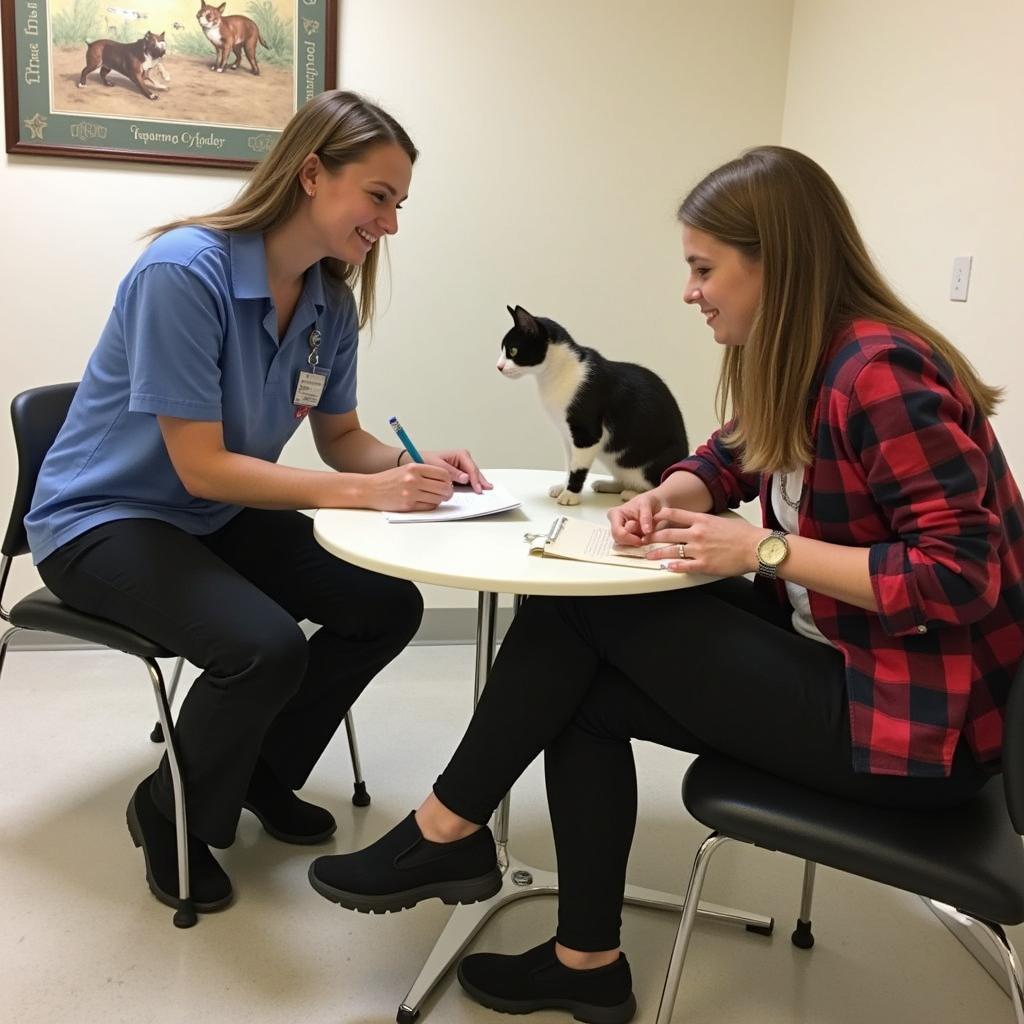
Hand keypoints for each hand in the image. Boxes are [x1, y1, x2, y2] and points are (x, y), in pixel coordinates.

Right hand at [364, 462, 454, 511]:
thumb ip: (424, 473)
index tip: (447, 482)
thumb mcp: (406, 469)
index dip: (448, 480)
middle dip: (448, 492)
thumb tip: (445, 481)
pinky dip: (431, 505)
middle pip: (443, 487)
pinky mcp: (408, 505)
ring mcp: (411, 493)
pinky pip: (429, 507)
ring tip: (437, 498)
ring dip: (440, 499)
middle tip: (447, 493)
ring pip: (438, 498)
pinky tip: (427, 502)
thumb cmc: (388, 480)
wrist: (370, 489)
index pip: (443, 473)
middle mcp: (413, 479)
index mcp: (414, 468)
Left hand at [421, 449, 491, 493]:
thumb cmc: (425, 460)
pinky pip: (468, 479)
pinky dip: (472, 484)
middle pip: (475, 472)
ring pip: (473, 476)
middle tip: (487, 489)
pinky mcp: (459, 473)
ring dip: (478, 482)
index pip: (471, 468)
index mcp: (460, 454)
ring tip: (485, 489)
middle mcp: (463, 459)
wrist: (416, 461)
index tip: (478, 488)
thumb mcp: (438, 466)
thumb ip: (452, 472)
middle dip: (481, 480)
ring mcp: (462, 466)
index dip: (476, 479)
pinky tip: (477, 489)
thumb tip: (465, 478)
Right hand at [607, 489, 664, 545]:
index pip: (618, 533)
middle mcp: (614, 524)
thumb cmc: (648, 502)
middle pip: (619, 541)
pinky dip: (637, 544)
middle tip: (644, 533)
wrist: (654, 504)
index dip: (629, 539)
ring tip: (644, 533)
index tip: (641, 540)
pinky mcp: (625, 538)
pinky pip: (629, 547)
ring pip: (624, 545)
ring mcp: (619, 532)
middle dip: (632, 540)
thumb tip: (646, 531)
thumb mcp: (647, 505)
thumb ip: (646, 517)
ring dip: (635, 542)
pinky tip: (644, 537)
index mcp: (615, 514)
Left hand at [642, 507, 768, 575]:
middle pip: (668, 533)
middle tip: (642, 539)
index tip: (650, 518)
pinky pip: (684, 566)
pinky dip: (673, 566)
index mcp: (702, 520)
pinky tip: (666, 567)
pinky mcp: (704, 564)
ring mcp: (700, 549)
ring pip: (672, 550)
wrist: (756, 547)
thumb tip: (697, 523)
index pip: (675, 514)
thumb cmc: (744, 534)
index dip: (659, 516)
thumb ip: (706, 522)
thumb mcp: (722, 520)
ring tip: (648, 555)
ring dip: (657, 553)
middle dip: (652, 536)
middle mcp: (697, 533)